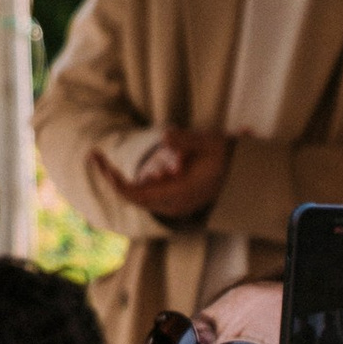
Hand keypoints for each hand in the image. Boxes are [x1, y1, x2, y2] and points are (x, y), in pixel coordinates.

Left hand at [96, 128, 229, 224]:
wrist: (247, 177)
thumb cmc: (228, 157)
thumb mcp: (209, 143)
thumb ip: (185, 141)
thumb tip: (165, 138)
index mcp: (176, 194)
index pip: (132, 193)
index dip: (110, 178)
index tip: (96, 158)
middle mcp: (172, 204)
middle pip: (130, 196)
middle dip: (113, 176)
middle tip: (95, 155)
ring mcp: (175, 205)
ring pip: (141, 195)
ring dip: (139, 176)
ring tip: (167, 159)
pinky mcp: (177, 201)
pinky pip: (152, 193)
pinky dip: (149, 178)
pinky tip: (173, 165)